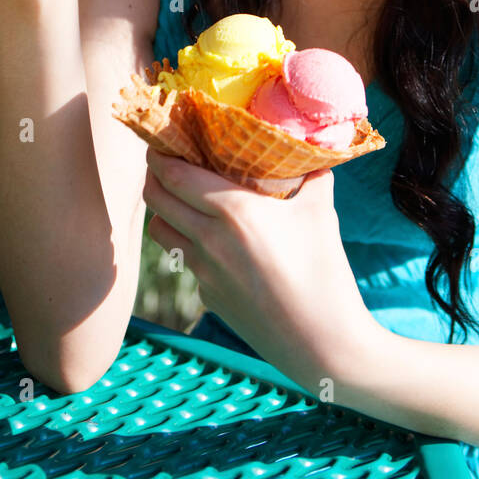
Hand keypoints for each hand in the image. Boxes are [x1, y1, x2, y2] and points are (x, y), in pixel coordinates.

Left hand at [143, 150, 376, 391]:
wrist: (322, 343)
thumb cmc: (324, 271)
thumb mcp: (320, 211)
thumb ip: (312, 174)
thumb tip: (311, 148)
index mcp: (233, 211)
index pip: (174, 174)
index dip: (160, 152)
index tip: (162, 136)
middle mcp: (208, 239)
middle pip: (156, 198)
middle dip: (154, 176)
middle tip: (167, 161)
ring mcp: (203, 272)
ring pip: (161, 231)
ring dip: (165, 210)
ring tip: (184, 198)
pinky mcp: (208, 296)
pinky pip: (186, 260)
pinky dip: (190, 243)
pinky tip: (215, 241)